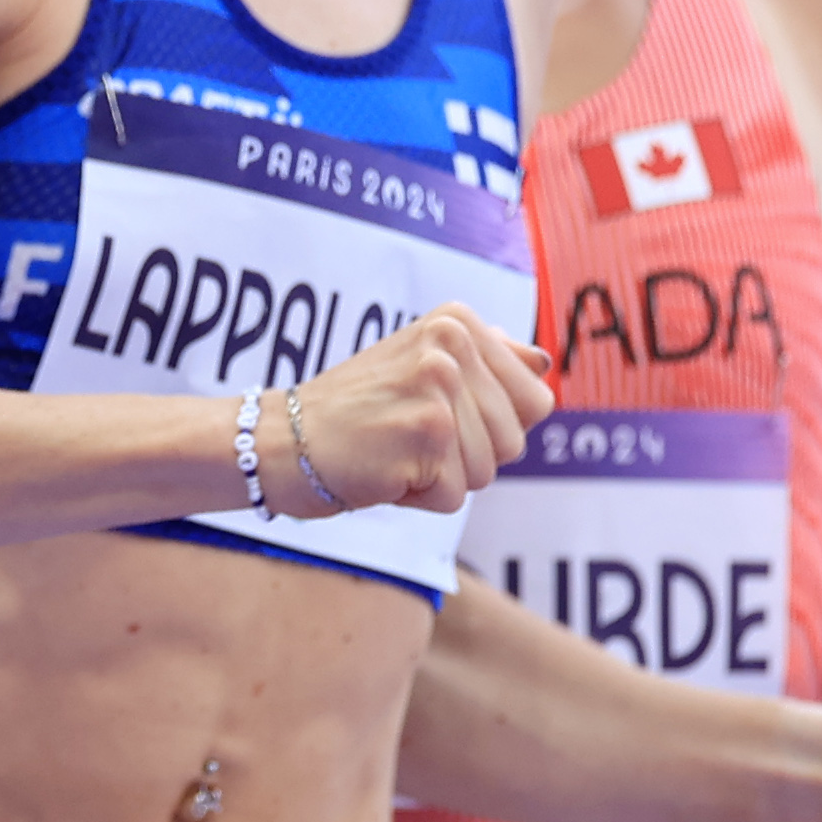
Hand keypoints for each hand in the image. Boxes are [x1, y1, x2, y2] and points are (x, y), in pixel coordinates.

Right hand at [268, 305, 552, 517]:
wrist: (279, 440)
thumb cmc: (351, 412)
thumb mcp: (419, 365)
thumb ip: (486, 360)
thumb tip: (543, 362)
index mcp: (457, 322)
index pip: (533, 399)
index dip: (486, 426)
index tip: (430, 413)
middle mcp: (451, 345)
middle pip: (514, 440)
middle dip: (466, 458)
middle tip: (407, 437)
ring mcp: (438, 388)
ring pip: (488, 471)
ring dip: (442, 479)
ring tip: (393, 451)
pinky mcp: (426, 435)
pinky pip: (454, 497)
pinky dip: (418, 499)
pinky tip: (381, 470)